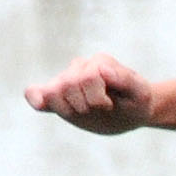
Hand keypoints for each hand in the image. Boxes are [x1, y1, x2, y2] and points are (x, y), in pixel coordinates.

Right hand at [26, 54, 156, 134]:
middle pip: (68, 85)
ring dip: (68, 109)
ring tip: (85, 112)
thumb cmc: (137, 102)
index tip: (110, 105)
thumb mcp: (140, 94)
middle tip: (100, 110)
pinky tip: (40, 103)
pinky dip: (35, 97)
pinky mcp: (57, 97)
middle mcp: (80, 67)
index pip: (87, 77)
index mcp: (99, 63)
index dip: (97, 98)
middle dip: (85, 105)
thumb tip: (102, 69)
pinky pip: (35, 93)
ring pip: (52, 92)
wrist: (131, 112)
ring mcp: (66, 81)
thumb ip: (125, 79)